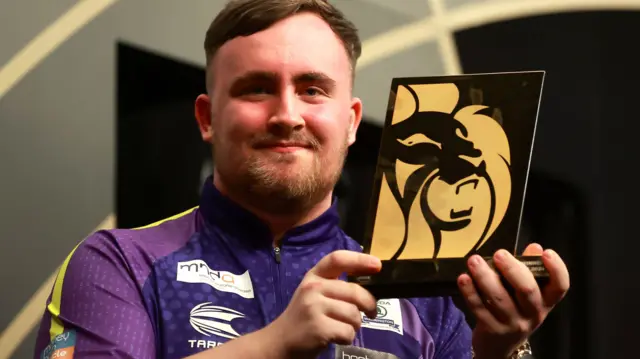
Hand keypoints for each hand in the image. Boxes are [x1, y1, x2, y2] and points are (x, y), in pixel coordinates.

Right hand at [265, 250, 380, 358]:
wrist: (280, 342)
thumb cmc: (303, 317)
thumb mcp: (314, 294)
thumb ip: (336, 287)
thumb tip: (371, 286)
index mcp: (314, 276)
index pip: (337, 259)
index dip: (359, 260)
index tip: (377, 265)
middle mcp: (312, 288)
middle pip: (354, 291)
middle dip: (369, 304)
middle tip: (370, 312)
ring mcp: (314, 307)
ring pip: (354, 314)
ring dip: (355, 325)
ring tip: (343, 327)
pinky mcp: (318, 327)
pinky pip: (348, 331)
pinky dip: (347, 337)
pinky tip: (336, 337)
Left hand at [457, 243, 569, 358]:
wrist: (499, 345)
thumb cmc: (515, 309)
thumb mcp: (526, 293)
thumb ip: (529, 269)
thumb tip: (535, 247)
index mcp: (545, 301)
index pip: (560, 287)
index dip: (557, 269)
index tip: (547, 252)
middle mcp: (533, 313)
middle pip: (527, 290)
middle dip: (512, 269)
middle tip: (499, 254)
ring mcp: (512, 323)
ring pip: (499, 298)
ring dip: (485, 277)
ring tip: (474, 261)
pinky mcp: (491, 329)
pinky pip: (480, 308)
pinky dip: (470, 292)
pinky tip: (464, 278)